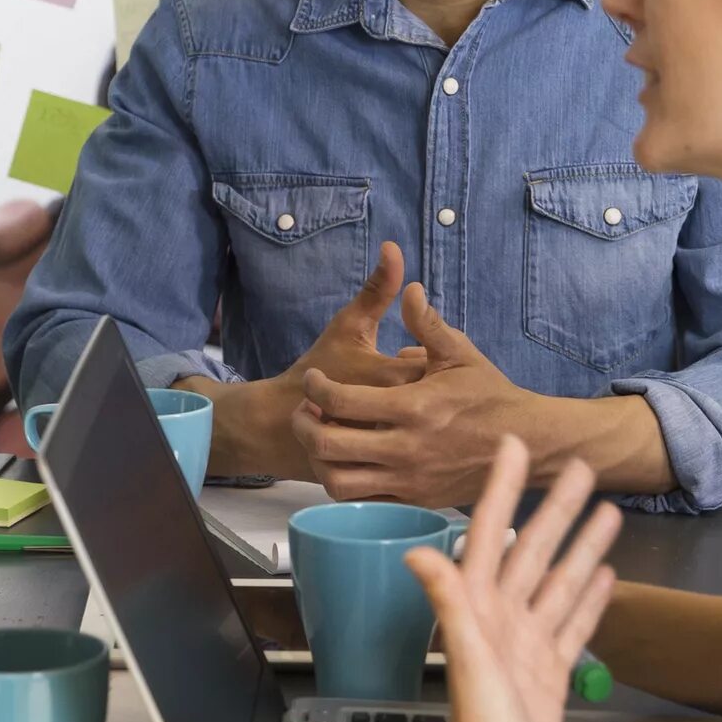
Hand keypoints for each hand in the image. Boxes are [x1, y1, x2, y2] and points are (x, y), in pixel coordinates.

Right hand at [201, 247, 426, 477]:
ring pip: (429, 434)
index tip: (418, 360)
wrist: (281, 423)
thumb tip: (395, 248)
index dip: (433, 361)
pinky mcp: (382, 472)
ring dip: (426, 422)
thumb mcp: (348, 325)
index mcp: (389, 379)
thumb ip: (376, 289)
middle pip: (441, 404)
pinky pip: (414, 460)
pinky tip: (399, 431)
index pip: (437, 367)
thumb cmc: (318, 366)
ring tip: (411, 411)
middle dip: (438, 394)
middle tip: (426, 388)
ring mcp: (388, 450)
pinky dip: (412, 445)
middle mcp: (392, 419)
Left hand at [294, 282, 526, 504]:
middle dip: (304, 425)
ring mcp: (410, 479)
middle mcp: (407, 448)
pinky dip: (344, 484)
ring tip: (320, 438)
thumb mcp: (461, 353)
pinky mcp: (416, 500)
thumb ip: (428, 323)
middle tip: (304, 410)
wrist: (527, 443)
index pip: (341, 400)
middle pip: (330, 445)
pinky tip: (346, 462)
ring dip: (319, 460)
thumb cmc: (491, 395)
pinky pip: (364, 502)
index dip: (316, 388)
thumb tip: (408, 288)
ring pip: (340, 482)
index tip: (313, 379)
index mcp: (414, 407)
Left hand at [408, 445, 619, 721]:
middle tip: (583, 468)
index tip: (514, 448)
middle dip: (557, 508)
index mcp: (475, 608)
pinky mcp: (550, 668)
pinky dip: (589, 597)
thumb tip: (417, 553)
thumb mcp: (467, 660)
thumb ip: (448, 604)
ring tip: (608, 511)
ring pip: (559, 580)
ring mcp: (526, 642)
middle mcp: (499, 618)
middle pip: (533, 550)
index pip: (489, 533)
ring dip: (582, 545)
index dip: (501, 489)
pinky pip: (572, 622)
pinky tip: (605, 572)